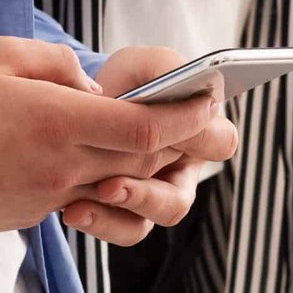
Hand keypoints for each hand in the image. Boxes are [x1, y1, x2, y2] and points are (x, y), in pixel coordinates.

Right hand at [0, 39, 235, 246]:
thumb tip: (92, 86)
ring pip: (117, 182)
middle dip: (175, 138)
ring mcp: (48, 197)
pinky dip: (94, 174)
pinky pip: (81, 194)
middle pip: (143, 160)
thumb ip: (58, 64)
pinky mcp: (32, 215)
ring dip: (138, 160)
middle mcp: (62, 166)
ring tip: (143, 131)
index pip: (145, 127)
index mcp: (58, 123)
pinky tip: (81, 151)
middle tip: (196, 114)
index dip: (185, 116)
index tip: (208, 99)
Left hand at [65, 46, 239, 243]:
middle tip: (110, 185)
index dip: (201, 139)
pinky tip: (71, 210)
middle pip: (177, 200)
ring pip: (145, 223)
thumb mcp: (147, 63)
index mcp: (200, 132)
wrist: (85, 101)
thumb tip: (186, 96)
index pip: (220, 142)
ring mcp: (152, 195)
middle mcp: (180, 170)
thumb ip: (168, 70)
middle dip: (145, 195)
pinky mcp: (122, 211)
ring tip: (84, 203)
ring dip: (117, 214)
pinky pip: (119, 229)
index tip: (172, 131)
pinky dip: (97, 223)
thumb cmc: (129, 80)